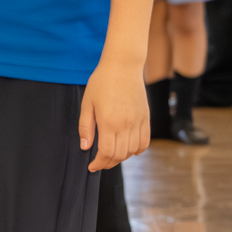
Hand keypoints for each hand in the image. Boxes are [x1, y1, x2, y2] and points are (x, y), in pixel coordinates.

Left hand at [79, 55, 148, 171]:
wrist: (123, 65)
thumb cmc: (102, 82)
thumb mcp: (87, 103)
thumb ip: (86, 127)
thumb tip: (85, 147)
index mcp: (109, 122)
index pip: (106, 153)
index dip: (98, 163)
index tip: (92, 166)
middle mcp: (126, 124)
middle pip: (120, 155)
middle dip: (108, 163)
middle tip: (100, 163)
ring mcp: (138, 121)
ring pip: (133, 151)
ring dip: (122, 157)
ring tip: (112, 155)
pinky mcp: (145, 117)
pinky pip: (145, 141)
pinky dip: (138, 150)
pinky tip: (130, 150)